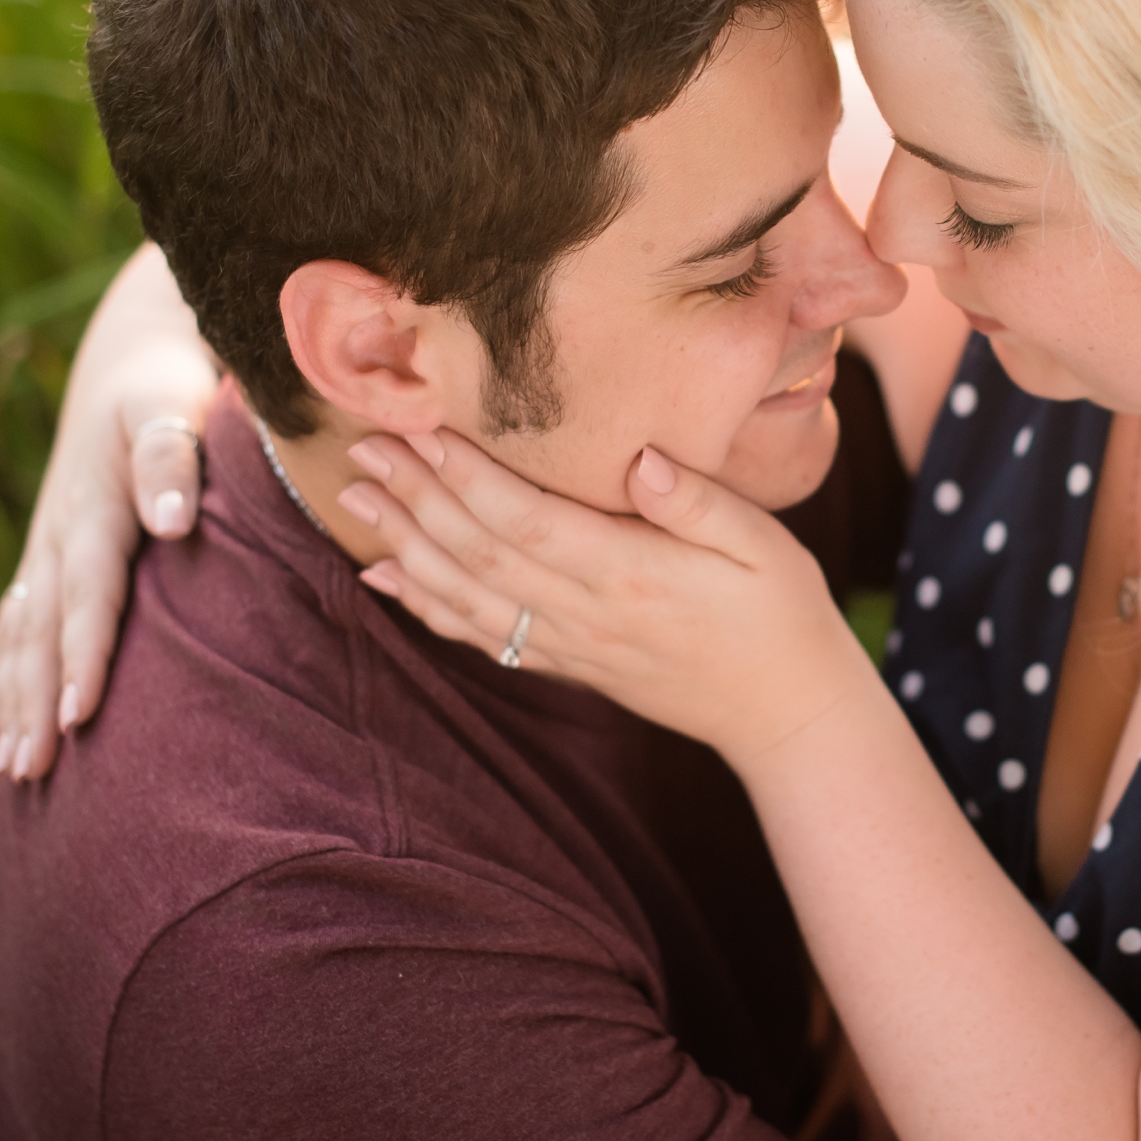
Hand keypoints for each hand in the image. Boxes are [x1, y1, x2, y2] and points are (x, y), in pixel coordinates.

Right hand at [0, 341, 215, 784]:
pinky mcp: (42, 564)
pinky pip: (11, 633)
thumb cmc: (167, 388)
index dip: (83, 656)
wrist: (126, 363)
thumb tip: (173, 520)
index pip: (89, 594)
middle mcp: (57, 537)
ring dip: (10, 704)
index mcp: (92, 507)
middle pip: (39, 632)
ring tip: (11, 770)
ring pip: (17, 639)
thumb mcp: (172, 406)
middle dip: (32, 703)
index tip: (78, 717)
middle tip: (33, 770)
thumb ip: (172, 459)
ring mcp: (43, 553)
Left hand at [336, 426, 872, 774]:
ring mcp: (571, 646)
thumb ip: (700, 501)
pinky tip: (385, 579)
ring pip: (467, 597)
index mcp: (631, 575)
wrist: (785, 712)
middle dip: (416, 498)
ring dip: (405, 546)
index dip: (468, 475)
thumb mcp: (764, 544)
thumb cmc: (781, 615)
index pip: (528, 519)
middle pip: (480, 553)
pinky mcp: (567, 664)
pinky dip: (426, 608)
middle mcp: (587, 615)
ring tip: (354, 499)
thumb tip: (643, 458)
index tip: (422, 428)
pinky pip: (482, 636)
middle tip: (363, 447)